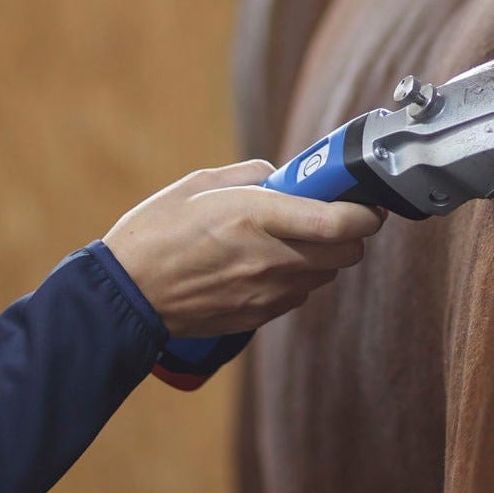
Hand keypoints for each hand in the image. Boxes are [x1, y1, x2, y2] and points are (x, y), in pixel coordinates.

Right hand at [103, 161, 386, 338]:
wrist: (126, 294)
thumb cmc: (156, 232)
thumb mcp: (201, 183)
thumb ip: (254, 176)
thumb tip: (285, 177)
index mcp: (257, 217)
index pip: (340, 223)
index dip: (366, 212)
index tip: (368, 200)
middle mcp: (270, 259)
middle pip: (347, 253)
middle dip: (351, 232)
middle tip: (332, 213)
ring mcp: (266, 293)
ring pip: (325, 275)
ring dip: (324, 255)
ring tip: (293, 237)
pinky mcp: (257, 316)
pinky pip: (298, 294)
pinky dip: (297, 277)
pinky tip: (269, 263)